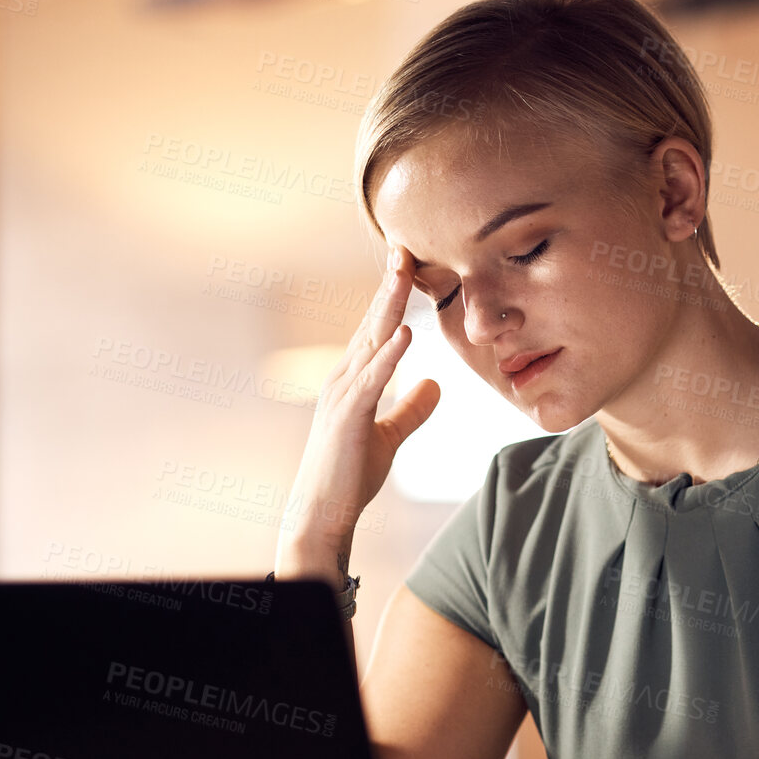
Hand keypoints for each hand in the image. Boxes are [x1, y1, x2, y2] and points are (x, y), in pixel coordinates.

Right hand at [276, 244, 439, 572]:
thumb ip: (412, 408)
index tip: (408, 262)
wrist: (322, 513)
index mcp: (353, 379)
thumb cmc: (350, 475)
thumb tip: (436, 384)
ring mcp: (342, 395)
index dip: (392, 295)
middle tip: (404, 245)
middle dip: (389, 284)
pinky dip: (390, 356)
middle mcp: (343, 378)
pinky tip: (406, 333)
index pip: (377, 328)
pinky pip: (372, 381)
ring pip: (370, 341)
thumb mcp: (391, 435)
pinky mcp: (348, 417)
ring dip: (388, 306)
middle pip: (372, 322)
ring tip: (404, 272)